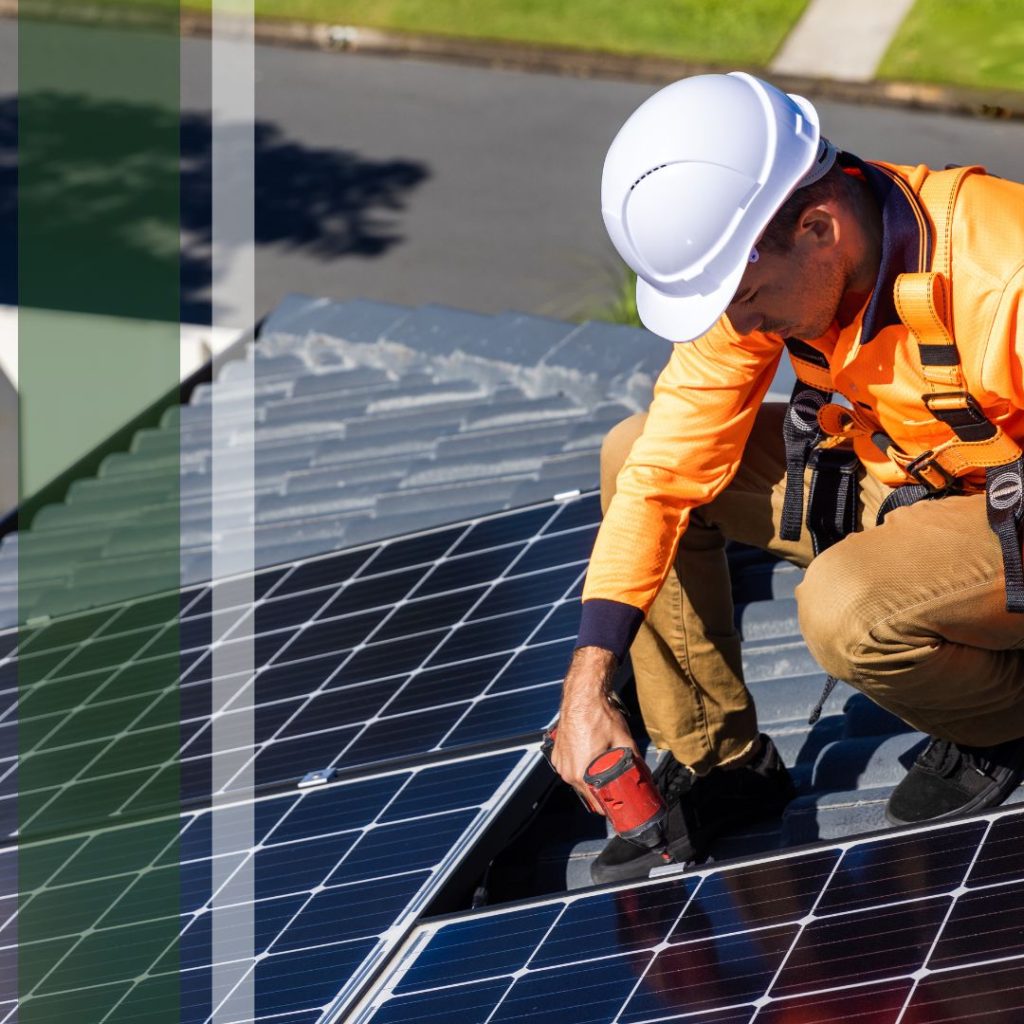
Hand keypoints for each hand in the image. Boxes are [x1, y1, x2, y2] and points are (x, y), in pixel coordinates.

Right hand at [551, 646, 638, 814]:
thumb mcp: (624, 740)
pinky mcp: (557, 752)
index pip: (596, 803)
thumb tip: (644, 772)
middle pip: (587, 792)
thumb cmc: (598, 715)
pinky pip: (570, 767)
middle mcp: (567, 770)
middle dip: (602, 792)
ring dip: (590, 779)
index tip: (618, 808)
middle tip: (616, 788)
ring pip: (578, 780)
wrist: (582, 695)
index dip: (609, 808)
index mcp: (581, 773)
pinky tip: (592, 757)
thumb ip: (635, 760)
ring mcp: (560, 761)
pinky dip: (580, 766)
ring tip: (604, 771)